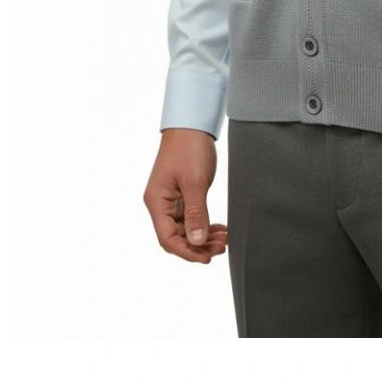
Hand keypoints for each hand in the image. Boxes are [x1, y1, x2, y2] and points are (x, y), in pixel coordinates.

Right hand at [143, 129, 228, 263]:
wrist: (191, 125)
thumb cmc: (189, 149)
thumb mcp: (195, 182)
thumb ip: (196, 214)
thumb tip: (196, 242)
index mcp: (157, 202)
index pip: (168, 239)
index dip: (187, 252)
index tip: (207, 258)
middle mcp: (160, 204)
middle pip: (176, 237)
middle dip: (198, 246)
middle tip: (222, 247)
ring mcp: (170, 200)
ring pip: (185, 229)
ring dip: (203, 237)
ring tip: (224, 239)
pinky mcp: (181, 195)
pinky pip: (190, 218)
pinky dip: (204, 225)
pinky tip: (219, 229)